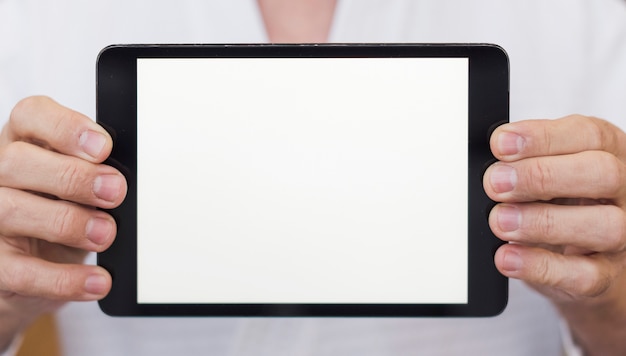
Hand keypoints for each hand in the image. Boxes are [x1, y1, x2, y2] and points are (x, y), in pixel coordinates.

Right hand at [0, 96, 126, 346]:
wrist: (32, 270)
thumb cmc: (61, 211)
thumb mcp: (80, 186)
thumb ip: (97, 172)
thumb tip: (124, 180)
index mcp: (24, 142)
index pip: (31, 116)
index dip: (65, 128)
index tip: (103, 146)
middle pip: (18, 161)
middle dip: (72, 177)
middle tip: (115, 192)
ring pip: (10, 210)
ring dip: (67, 223)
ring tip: (106, 234)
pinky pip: (19, 271)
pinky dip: (63, 279)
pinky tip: (96, 280)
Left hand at [484, 115, 625, 353]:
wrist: (584, 261)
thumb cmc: (563, 203)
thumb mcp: (548, 171)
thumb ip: (526, 159)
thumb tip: (493, 155)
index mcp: (609, 153)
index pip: (588, 134)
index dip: (542, 137)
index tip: (500, 143)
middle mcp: (624, 192)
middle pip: (602, 173)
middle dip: (541, 176)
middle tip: (496, 183)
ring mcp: (621, 237)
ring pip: (604, 226)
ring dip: (543, 222)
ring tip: (500, 221)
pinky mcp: (606, 277)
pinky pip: (583, 275)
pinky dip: (541, 266)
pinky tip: (508, 256)